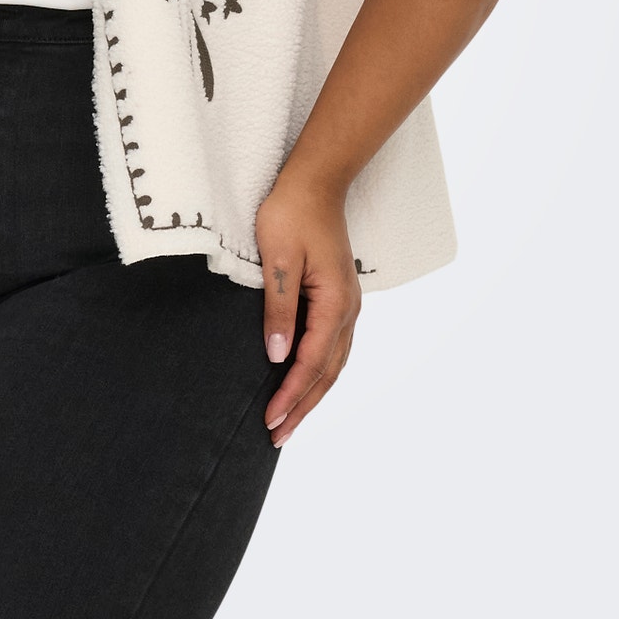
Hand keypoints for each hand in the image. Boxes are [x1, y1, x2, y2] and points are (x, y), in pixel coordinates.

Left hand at [254, 169, 361, 448]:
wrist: (316, 182)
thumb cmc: (292, 213)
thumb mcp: (277, 260)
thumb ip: (279, 309)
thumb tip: (277, 356)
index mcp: (335, 303)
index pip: (311, 362)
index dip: (290, 395)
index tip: (270, 420)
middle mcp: (348, 310)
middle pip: (327, 372)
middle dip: (303, 407)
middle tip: (277, 436)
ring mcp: (347, 304)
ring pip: (333, 363)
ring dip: (313, 394)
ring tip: (290, 420)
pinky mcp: (339, 297)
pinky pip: (332, 346)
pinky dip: (320, 371)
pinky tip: (306, 381)